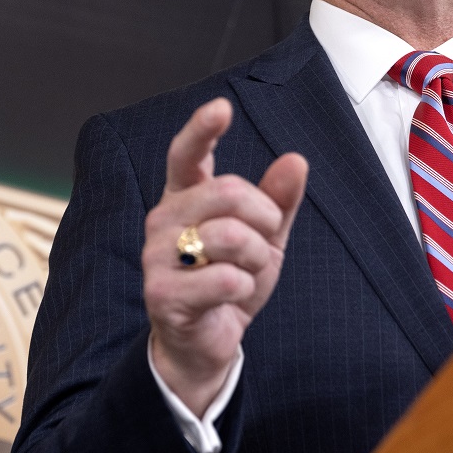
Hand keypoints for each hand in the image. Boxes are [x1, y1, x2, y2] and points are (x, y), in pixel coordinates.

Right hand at [144, 98, 307, 416]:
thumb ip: (277, 201)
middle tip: (264, 242)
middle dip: (264, 218)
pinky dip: (243, 290)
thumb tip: (295, 161)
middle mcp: (163, 221)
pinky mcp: (162, 293)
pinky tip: (230, 299)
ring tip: (244, 275)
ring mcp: (157, 256)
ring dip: (256, 260)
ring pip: (231, 236)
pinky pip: (226, 279)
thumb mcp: (264, 240)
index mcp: (184, 199)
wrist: (206, 344)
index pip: (187, 156)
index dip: (202, 130)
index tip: (222, 109)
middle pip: (228, 193)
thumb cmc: (229, 284)